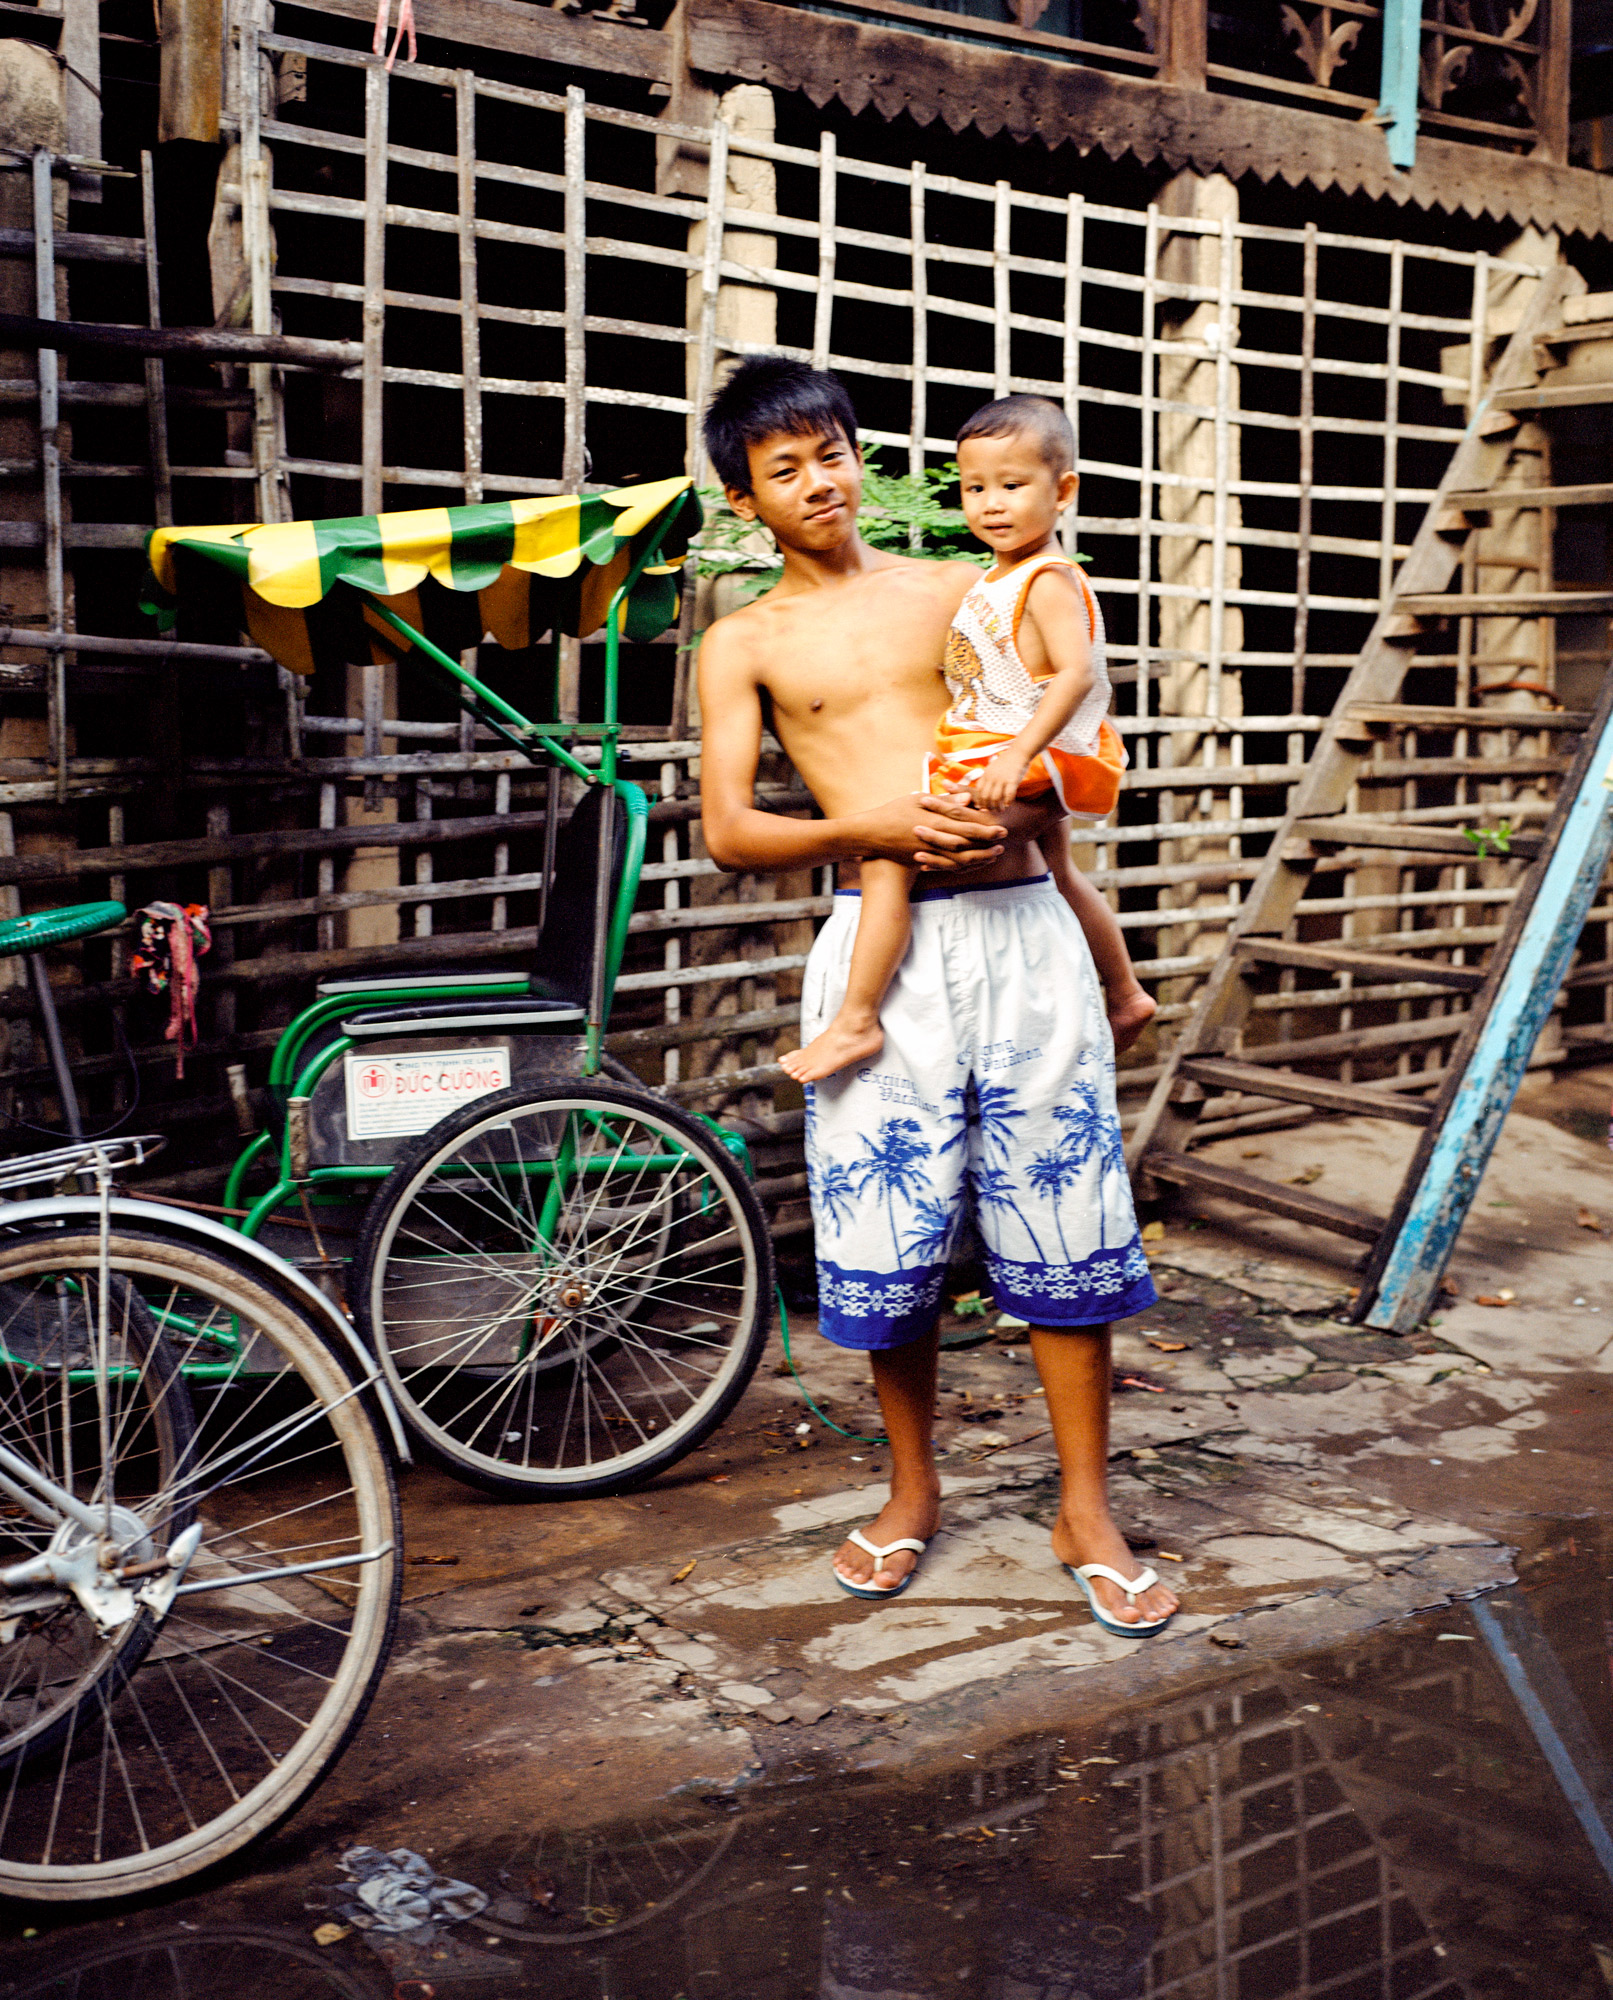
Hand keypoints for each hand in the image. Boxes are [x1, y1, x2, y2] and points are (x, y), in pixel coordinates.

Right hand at [851, 791, 1006, 870]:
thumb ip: (944, 801)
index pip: (967, 827)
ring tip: (992, 856)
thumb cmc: (893, 812)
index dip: (986, 829)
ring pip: (958, 860)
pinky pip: (946, 866)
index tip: (1001, 828)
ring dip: (978, 858)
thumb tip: (967, 798)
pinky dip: (961, 866)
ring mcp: (928, 853)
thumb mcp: (918, 800)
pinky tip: (970, 864)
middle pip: (967, 845)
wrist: (870, 834)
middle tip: (1003, 844)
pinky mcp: (922, 861)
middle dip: (987, 846)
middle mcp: (934, 840)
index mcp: (935, 822)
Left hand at [971, 750, 1027, 810]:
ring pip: (995, 798)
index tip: (982, 807)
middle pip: (985, 796)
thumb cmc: (1007, 762)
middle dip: (987, 806)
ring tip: (1000, 810)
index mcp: (986, 774)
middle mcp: (992, 777)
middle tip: (992, 811)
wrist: (1019, 752)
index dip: (980, 801)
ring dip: (997, 806)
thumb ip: (987, 778)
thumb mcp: (992, 768)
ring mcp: (1002, 778)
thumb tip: (982, 793)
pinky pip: (1008, 795)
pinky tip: (1008, 805)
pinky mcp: (1012, 780)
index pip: (978, 791)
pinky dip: (1007, 802)